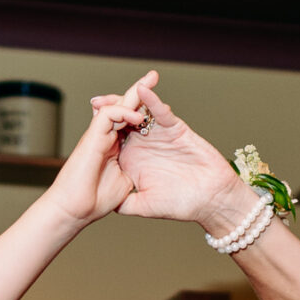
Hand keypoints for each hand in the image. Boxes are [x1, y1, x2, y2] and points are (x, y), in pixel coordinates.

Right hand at [46, 88, 152, 228]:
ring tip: (149, 82)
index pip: (131, 122)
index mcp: (115, 147)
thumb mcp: (124, 185)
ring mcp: (99, 135)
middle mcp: (107, 137)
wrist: (75, 210)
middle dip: (140, 90)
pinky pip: (108, 114)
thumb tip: (144, 174)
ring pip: (116, 105)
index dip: (144, 111)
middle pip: (125, 107)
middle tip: (154, 75)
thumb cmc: (95, 201)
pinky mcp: (92, 137)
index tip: (162, 106)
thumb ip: (134, 174)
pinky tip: (137, 117)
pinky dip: (123, 111)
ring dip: (133, 92)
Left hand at [87, 76, 250, 235]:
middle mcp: (144, 145)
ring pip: (140, 112)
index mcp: (133, 160)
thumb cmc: (181, 205)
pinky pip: (161, 113)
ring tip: (115, 95)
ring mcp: (159, 135)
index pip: (111, 141)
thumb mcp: (145, 207)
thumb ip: (125, 203)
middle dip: (109, 109)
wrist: (212, 200)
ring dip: (128, 101)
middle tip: (96, 101)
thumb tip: (105, 205)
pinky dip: (152, 102)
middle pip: (122, 121)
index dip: (99, 131)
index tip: (87, 126)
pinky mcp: (176, 129)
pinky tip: (142, 92)